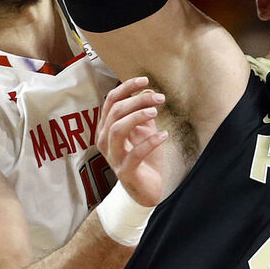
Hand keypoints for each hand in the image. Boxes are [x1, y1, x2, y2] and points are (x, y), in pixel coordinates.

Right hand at [97, 76, 166, 206]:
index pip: (110, 101)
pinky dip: (150, 142)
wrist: (150, 189)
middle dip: (137, 100)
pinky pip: (134, 154)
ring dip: (137, 116)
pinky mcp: (124, 172)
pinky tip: (164, 135)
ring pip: (117, 130)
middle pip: (115, 112)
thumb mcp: (145, 130)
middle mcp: (105, 141)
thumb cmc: (147, 157)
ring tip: (156, 111)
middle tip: (159, 97)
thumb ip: (144, 112)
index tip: (145, 80)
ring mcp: (113, 157)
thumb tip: (148, 90)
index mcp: (107, 128)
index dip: (126, 88)